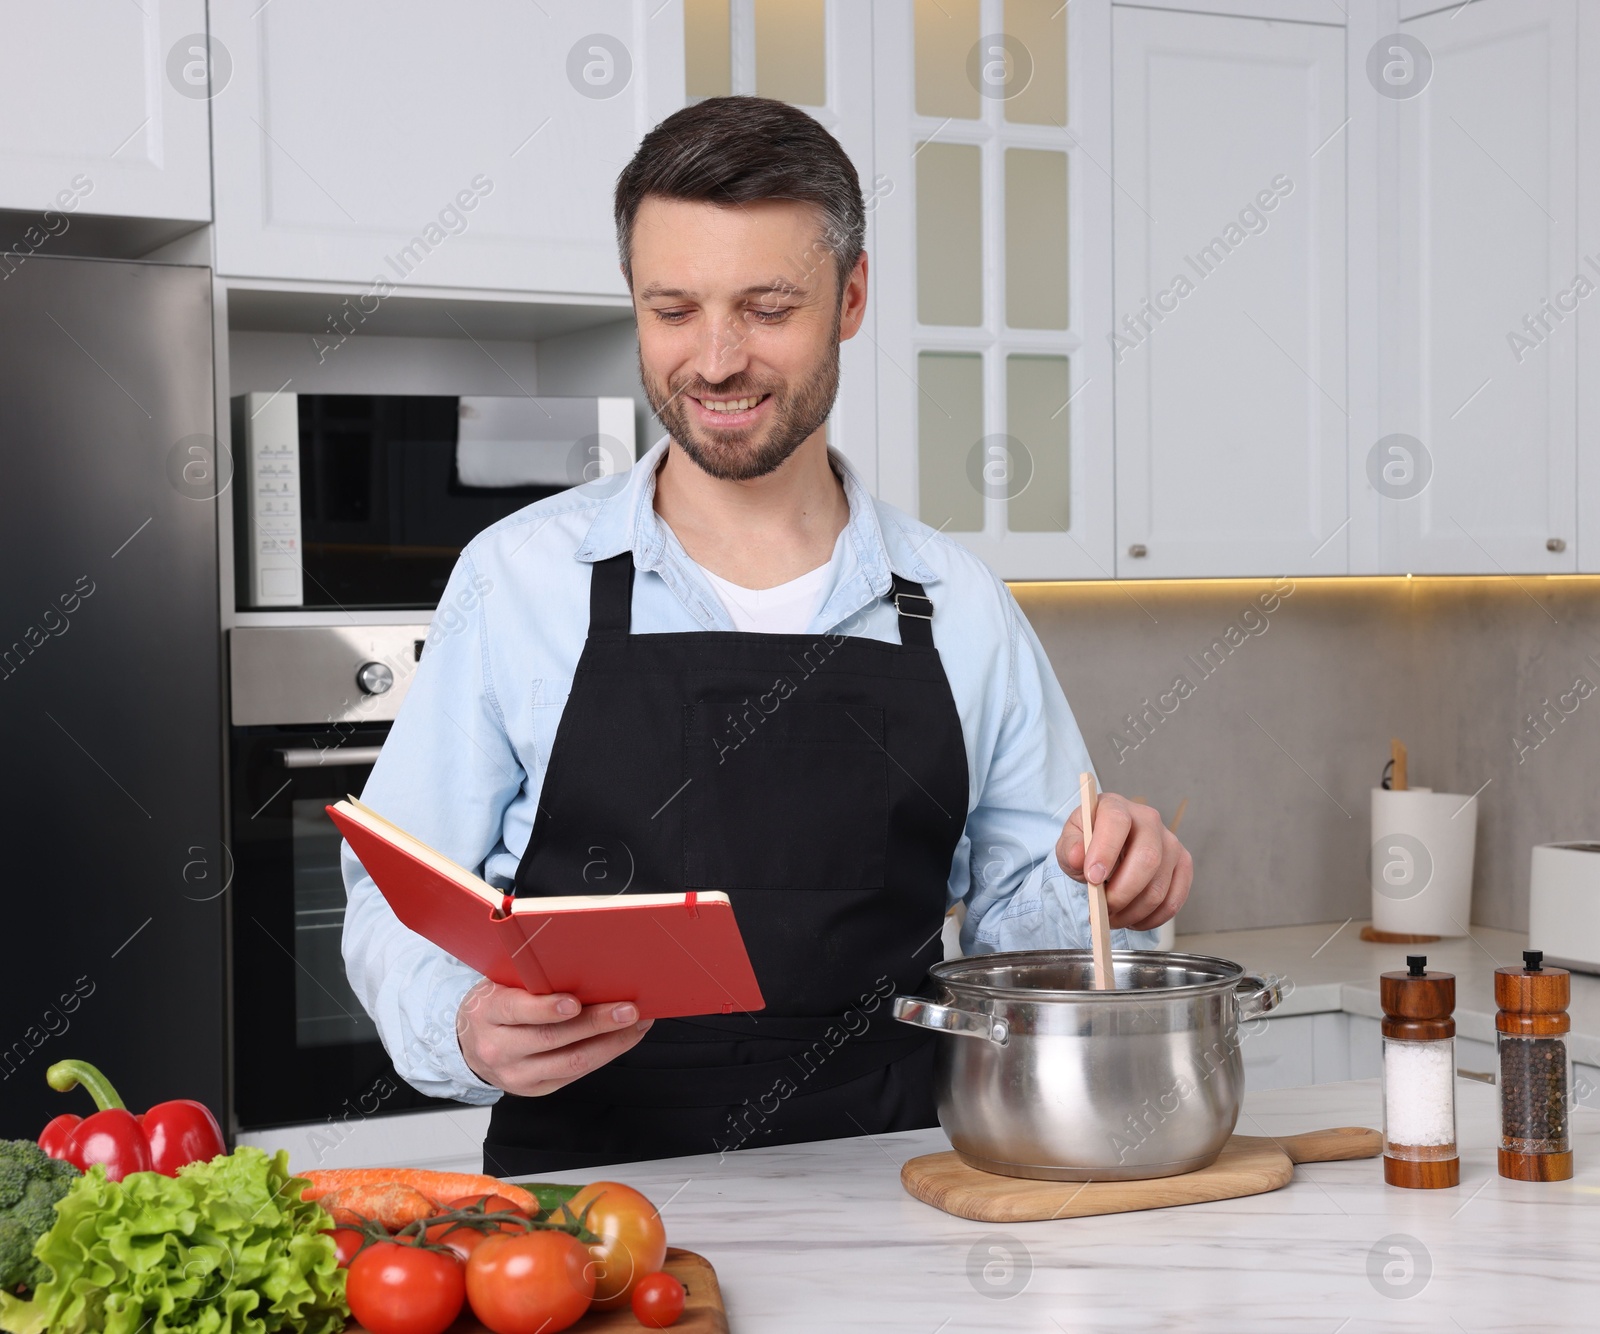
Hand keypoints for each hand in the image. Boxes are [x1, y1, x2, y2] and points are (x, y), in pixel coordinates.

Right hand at [456, 981, 653, 1096]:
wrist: (469, 1043)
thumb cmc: (495, 1003)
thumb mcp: (500, 984)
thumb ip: (530, 980)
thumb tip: (585, 967)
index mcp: (486, 1014)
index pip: (515, 1011)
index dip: (545, 1008)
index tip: (574, 1002)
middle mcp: (497, 1048)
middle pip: (552, 1038)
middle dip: (596, 1023)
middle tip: (628, 1009)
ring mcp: (515, 1074)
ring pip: (570, 1062)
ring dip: (611, 1043)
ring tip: (636, 1024)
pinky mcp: (534, 1089)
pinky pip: (575, 1074)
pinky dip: (605, 1054)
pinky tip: (623, 1038)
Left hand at [1054, 793, 1191, 930]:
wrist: (1106, 848)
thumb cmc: (1088, 844)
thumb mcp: (1069, 843)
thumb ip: (1070, 848)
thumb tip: (1078, 857)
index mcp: (1116, 806)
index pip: (1117, 822)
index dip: (1105, 852)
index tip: (1093, 878)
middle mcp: (1148, 820)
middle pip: (1148, 858)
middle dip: (1123, 892)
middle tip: (1103, 909)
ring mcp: (1170, 842)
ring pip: (1159, 886)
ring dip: (1133, 911)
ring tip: (1112, 918)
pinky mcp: (1182, 865)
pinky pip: (1174, 900)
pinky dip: (1152, 918)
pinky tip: (1133, 920)